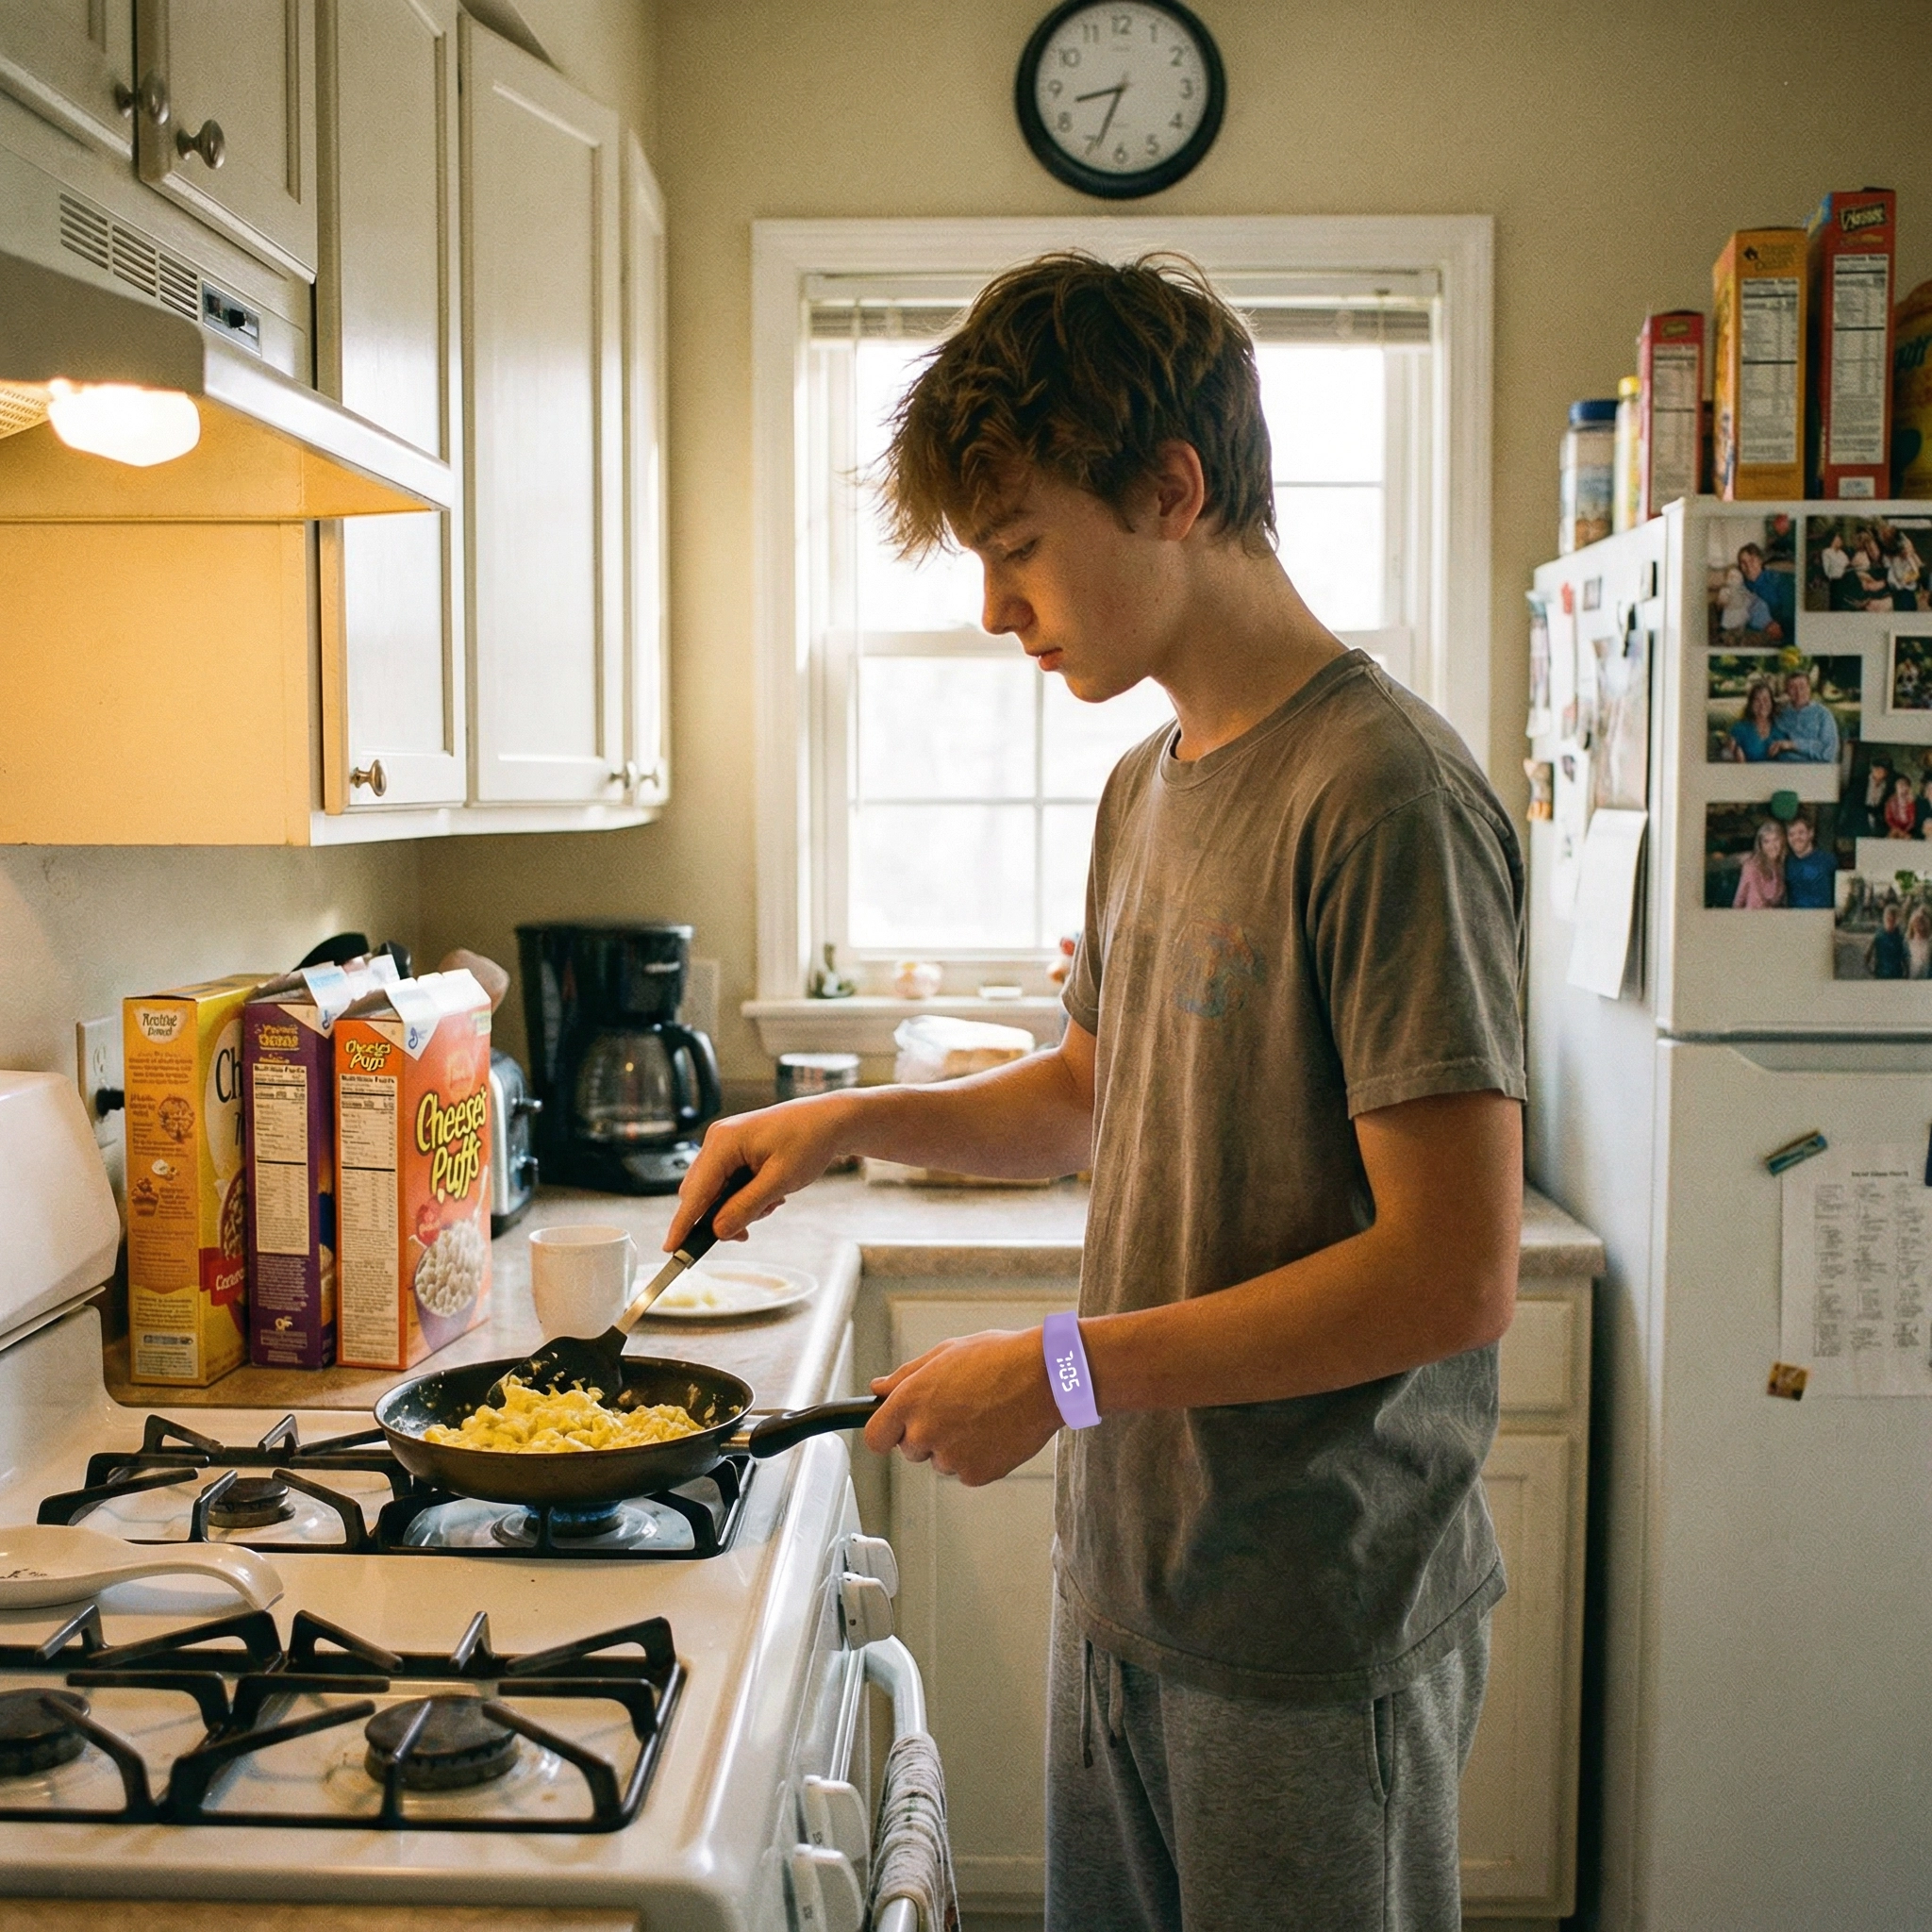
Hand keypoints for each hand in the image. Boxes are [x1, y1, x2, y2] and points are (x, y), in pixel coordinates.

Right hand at [664, 1093, 857, 1248]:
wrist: (830, 1121)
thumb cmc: (809, 1139)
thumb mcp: (780, 1180)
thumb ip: (746, 1207)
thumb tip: (718, 1231)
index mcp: (724, 1142)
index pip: (695, 1191)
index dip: (682, 1224)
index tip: (672, 1249)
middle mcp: (718, 1141)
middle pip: (701, 1194)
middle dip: (721, 1218)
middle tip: (744, 1233)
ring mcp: (725, 1145)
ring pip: (716, 1193)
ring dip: (738, 1208)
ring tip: (772, 1203)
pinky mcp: (735, 1152)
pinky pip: (728, 1184)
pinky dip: (744, 1198)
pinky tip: (770, 1196)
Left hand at [866, 1327, 1062, 1486]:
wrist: (1047, 1378)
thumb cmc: (1000, 1358)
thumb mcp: (946, 1353)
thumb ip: (906, 1376)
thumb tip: (879, 1388)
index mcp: (911, 1400)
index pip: (875, 1437)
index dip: (886, 1432)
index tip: (895, 1429)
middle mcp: (925, 1432)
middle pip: (910, 1449)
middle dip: (926, 1434)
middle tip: (956, 1408)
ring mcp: (951, 1457)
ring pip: (940, 1461)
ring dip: (953, 1446)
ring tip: (982, 1415)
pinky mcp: (976, 1474)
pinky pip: (965, 1472)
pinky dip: (977, 1457)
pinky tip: (995, 1431)